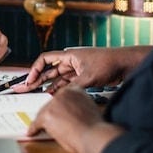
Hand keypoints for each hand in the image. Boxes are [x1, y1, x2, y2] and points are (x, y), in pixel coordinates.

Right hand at [13, 46, 149, 93]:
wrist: (126, 64)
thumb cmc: (109, 63)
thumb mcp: (89, 77)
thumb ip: (72, 87)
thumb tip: (60, 96)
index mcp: (69, 56)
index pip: (45, 59)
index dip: (35, 69)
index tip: (30, 80)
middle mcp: (70, 62)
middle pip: (48, 70)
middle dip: (36, 79)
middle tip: (25, 88)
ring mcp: (76, 69)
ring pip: (56, 78)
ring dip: (47, 85)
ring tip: (36, 93)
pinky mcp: (83, 77)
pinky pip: (66, 83)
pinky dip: (59, 88)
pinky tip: (52, 95)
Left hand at [27, 85, 124, 152]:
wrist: (93, 135)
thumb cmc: (94, 127)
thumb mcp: (89, 109)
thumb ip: (78, 107)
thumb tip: (70, 114)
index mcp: (75, 90)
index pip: (61, 97)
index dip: (58, 108)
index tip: (57, 113)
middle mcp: (63, 93)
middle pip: (50, 104)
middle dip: (50, 115)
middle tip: (51, 123)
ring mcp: (53, 104)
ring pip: (42, 113)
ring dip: (43, 122)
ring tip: (44, 129)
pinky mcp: (47, 115)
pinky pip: (36, 123)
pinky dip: (34, 129)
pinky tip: (32, 132)